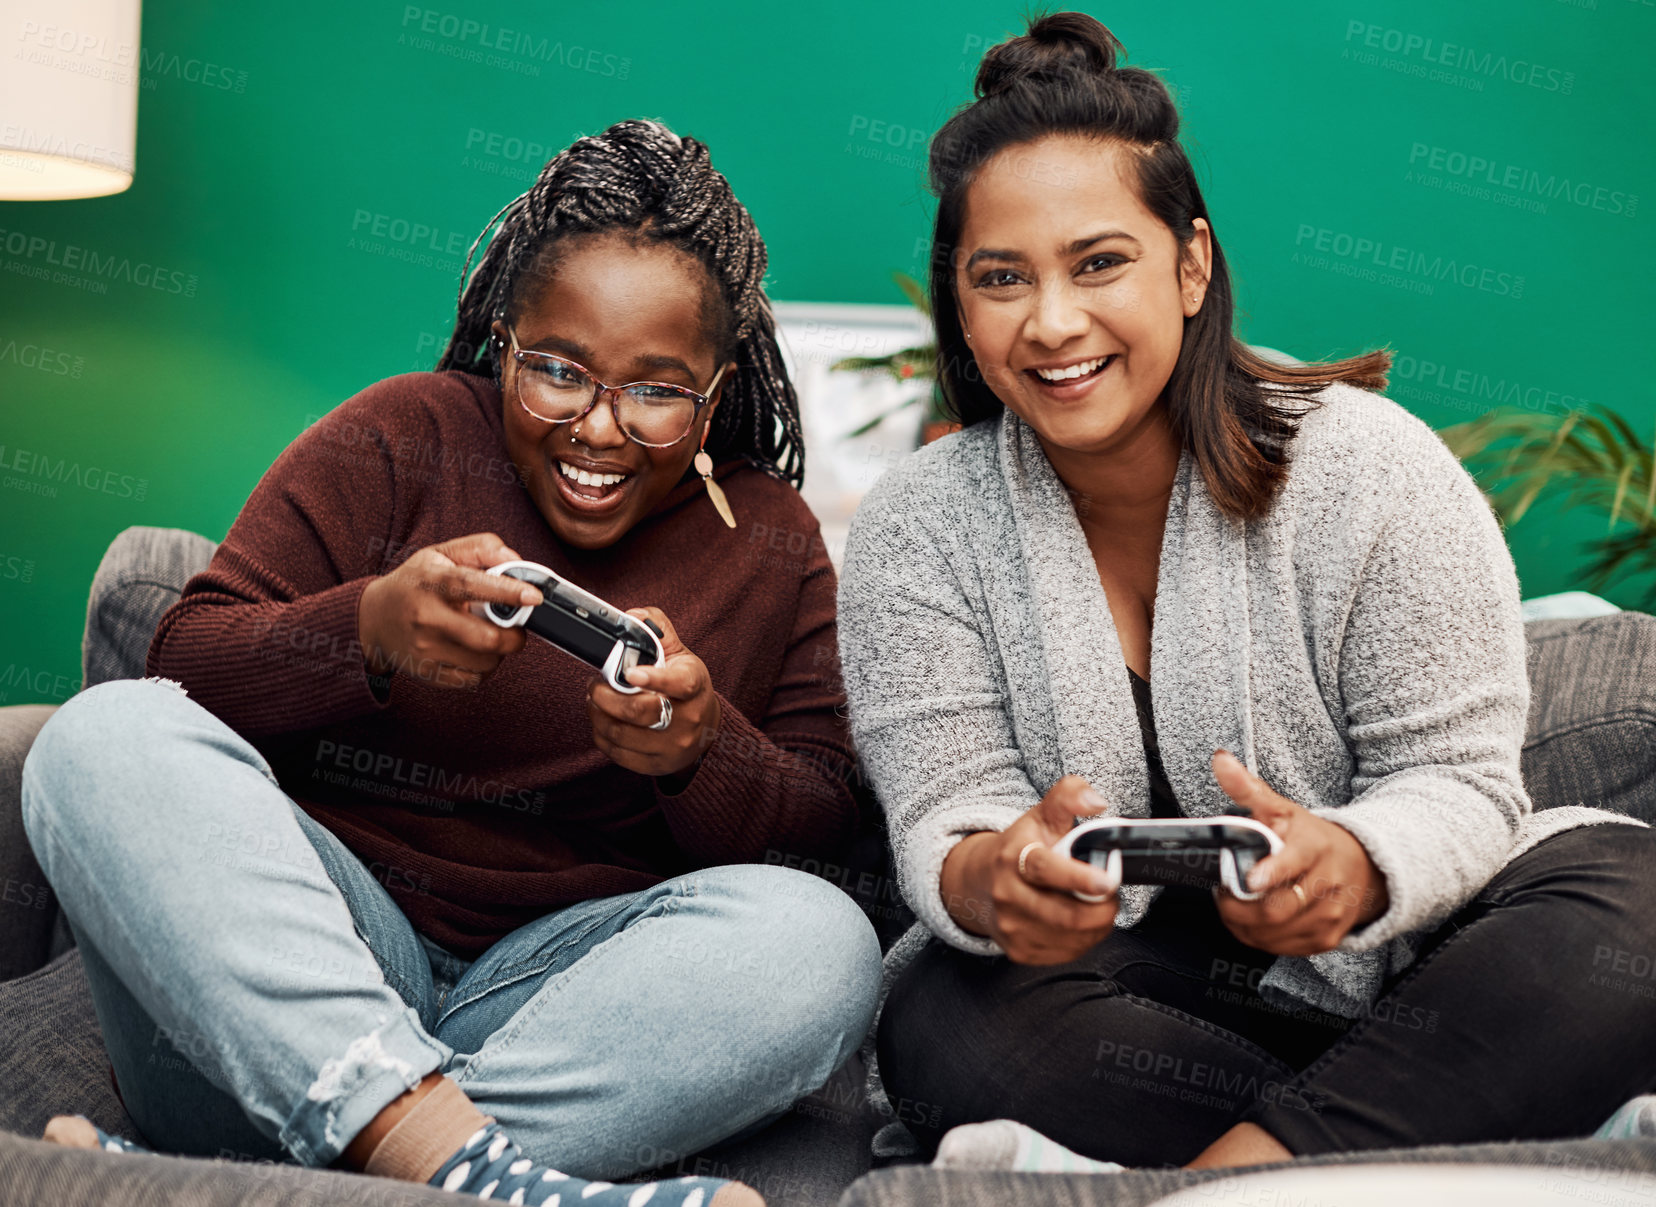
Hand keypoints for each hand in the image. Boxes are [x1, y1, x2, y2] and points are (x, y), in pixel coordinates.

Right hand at [355, 533, 540, 689]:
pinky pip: (473, 680)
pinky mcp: (427, 672)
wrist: (373, 618)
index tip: (533, 596)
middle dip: (514, 635)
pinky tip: (475, 653)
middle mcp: (426, 617)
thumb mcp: (441, 554)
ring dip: (499, 652)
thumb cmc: (415, 583)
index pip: (470, 585)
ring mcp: (425, 649)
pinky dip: (484, 669)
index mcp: (431, 582)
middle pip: (486, 638)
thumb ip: (481, 548)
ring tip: (489, 636)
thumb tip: (515, 560)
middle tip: (516, 626)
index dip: (506, 591)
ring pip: (485, 662)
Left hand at [586, 607, 719, 777]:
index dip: (654, 678)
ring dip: (597, 714)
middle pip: (638, 712)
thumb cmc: (687, 689)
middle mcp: (686, 719)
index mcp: (694, 687)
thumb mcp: (681, 656)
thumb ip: (658, 630)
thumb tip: (633, 616)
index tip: (631, 672)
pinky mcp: (656, 765)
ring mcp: (671, 746)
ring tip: (595, 700)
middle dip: (605, 696)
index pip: (679, 684)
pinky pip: (616, 752)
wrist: (706, 730)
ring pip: (620, 734)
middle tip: (595, 685)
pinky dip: (601, 734)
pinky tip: (603, 720)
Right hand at [939, 775, 1119, 964]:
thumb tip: (1096, 801)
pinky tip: (1079, 920)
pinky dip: (1085, 939)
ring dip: (1097, 923)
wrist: (980, 883)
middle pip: (1066, 915)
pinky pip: (1068, 953)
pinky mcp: (1020, 951)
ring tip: (1096, 904)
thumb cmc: (1019, 848)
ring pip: (1072, 937)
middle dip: (1102, 908)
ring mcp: (1012, 927)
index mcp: (1013, 858)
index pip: (1044, 870)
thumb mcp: (1041, 815)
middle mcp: (1007, 896)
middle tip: (1110, 892)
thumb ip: (1069, 796)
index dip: (1078, 877)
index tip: (1107, 882)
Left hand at [1210, 749, 1389, 955]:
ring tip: (1235, 904)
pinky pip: (1282, 948)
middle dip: (1240, 906)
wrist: (1362, 868)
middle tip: (1224, 893)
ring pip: (1276, 932)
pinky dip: (1258, 938)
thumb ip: (1248, 788)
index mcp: (1314, 847)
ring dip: (1244, 924)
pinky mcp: (1327, 938)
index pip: (1294, 863)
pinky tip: (1251, 921)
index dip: (1271, 873)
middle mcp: (1329, 883)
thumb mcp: (1282, 809)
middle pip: (1278, 909)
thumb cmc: (1312, 839)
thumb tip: (1220, 759)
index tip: (1250, 880)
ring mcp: (1330, 915)